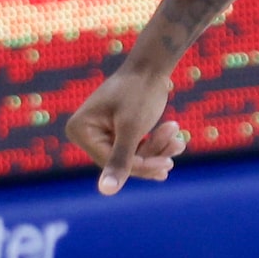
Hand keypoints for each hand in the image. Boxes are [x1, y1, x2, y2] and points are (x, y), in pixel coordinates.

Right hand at [65, 60, 189, 193]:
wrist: (152, 65)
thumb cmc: (140, 91)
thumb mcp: (131, 128)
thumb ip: (121, 161)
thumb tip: (106, 192)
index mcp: (79, 130)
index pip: (112, 162)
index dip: (142, 165)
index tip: (169, 164)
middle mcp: (84, 132)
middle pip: (123, 161)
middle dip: (153, 154)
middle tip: (179, 144)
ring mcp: (99, 132)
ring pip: (133, 156)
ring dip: (158, 148)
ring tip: (177, 132)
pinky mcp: (115, 131)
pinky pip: (136, 147)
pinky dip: (157, 143)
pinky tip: (176, 139)